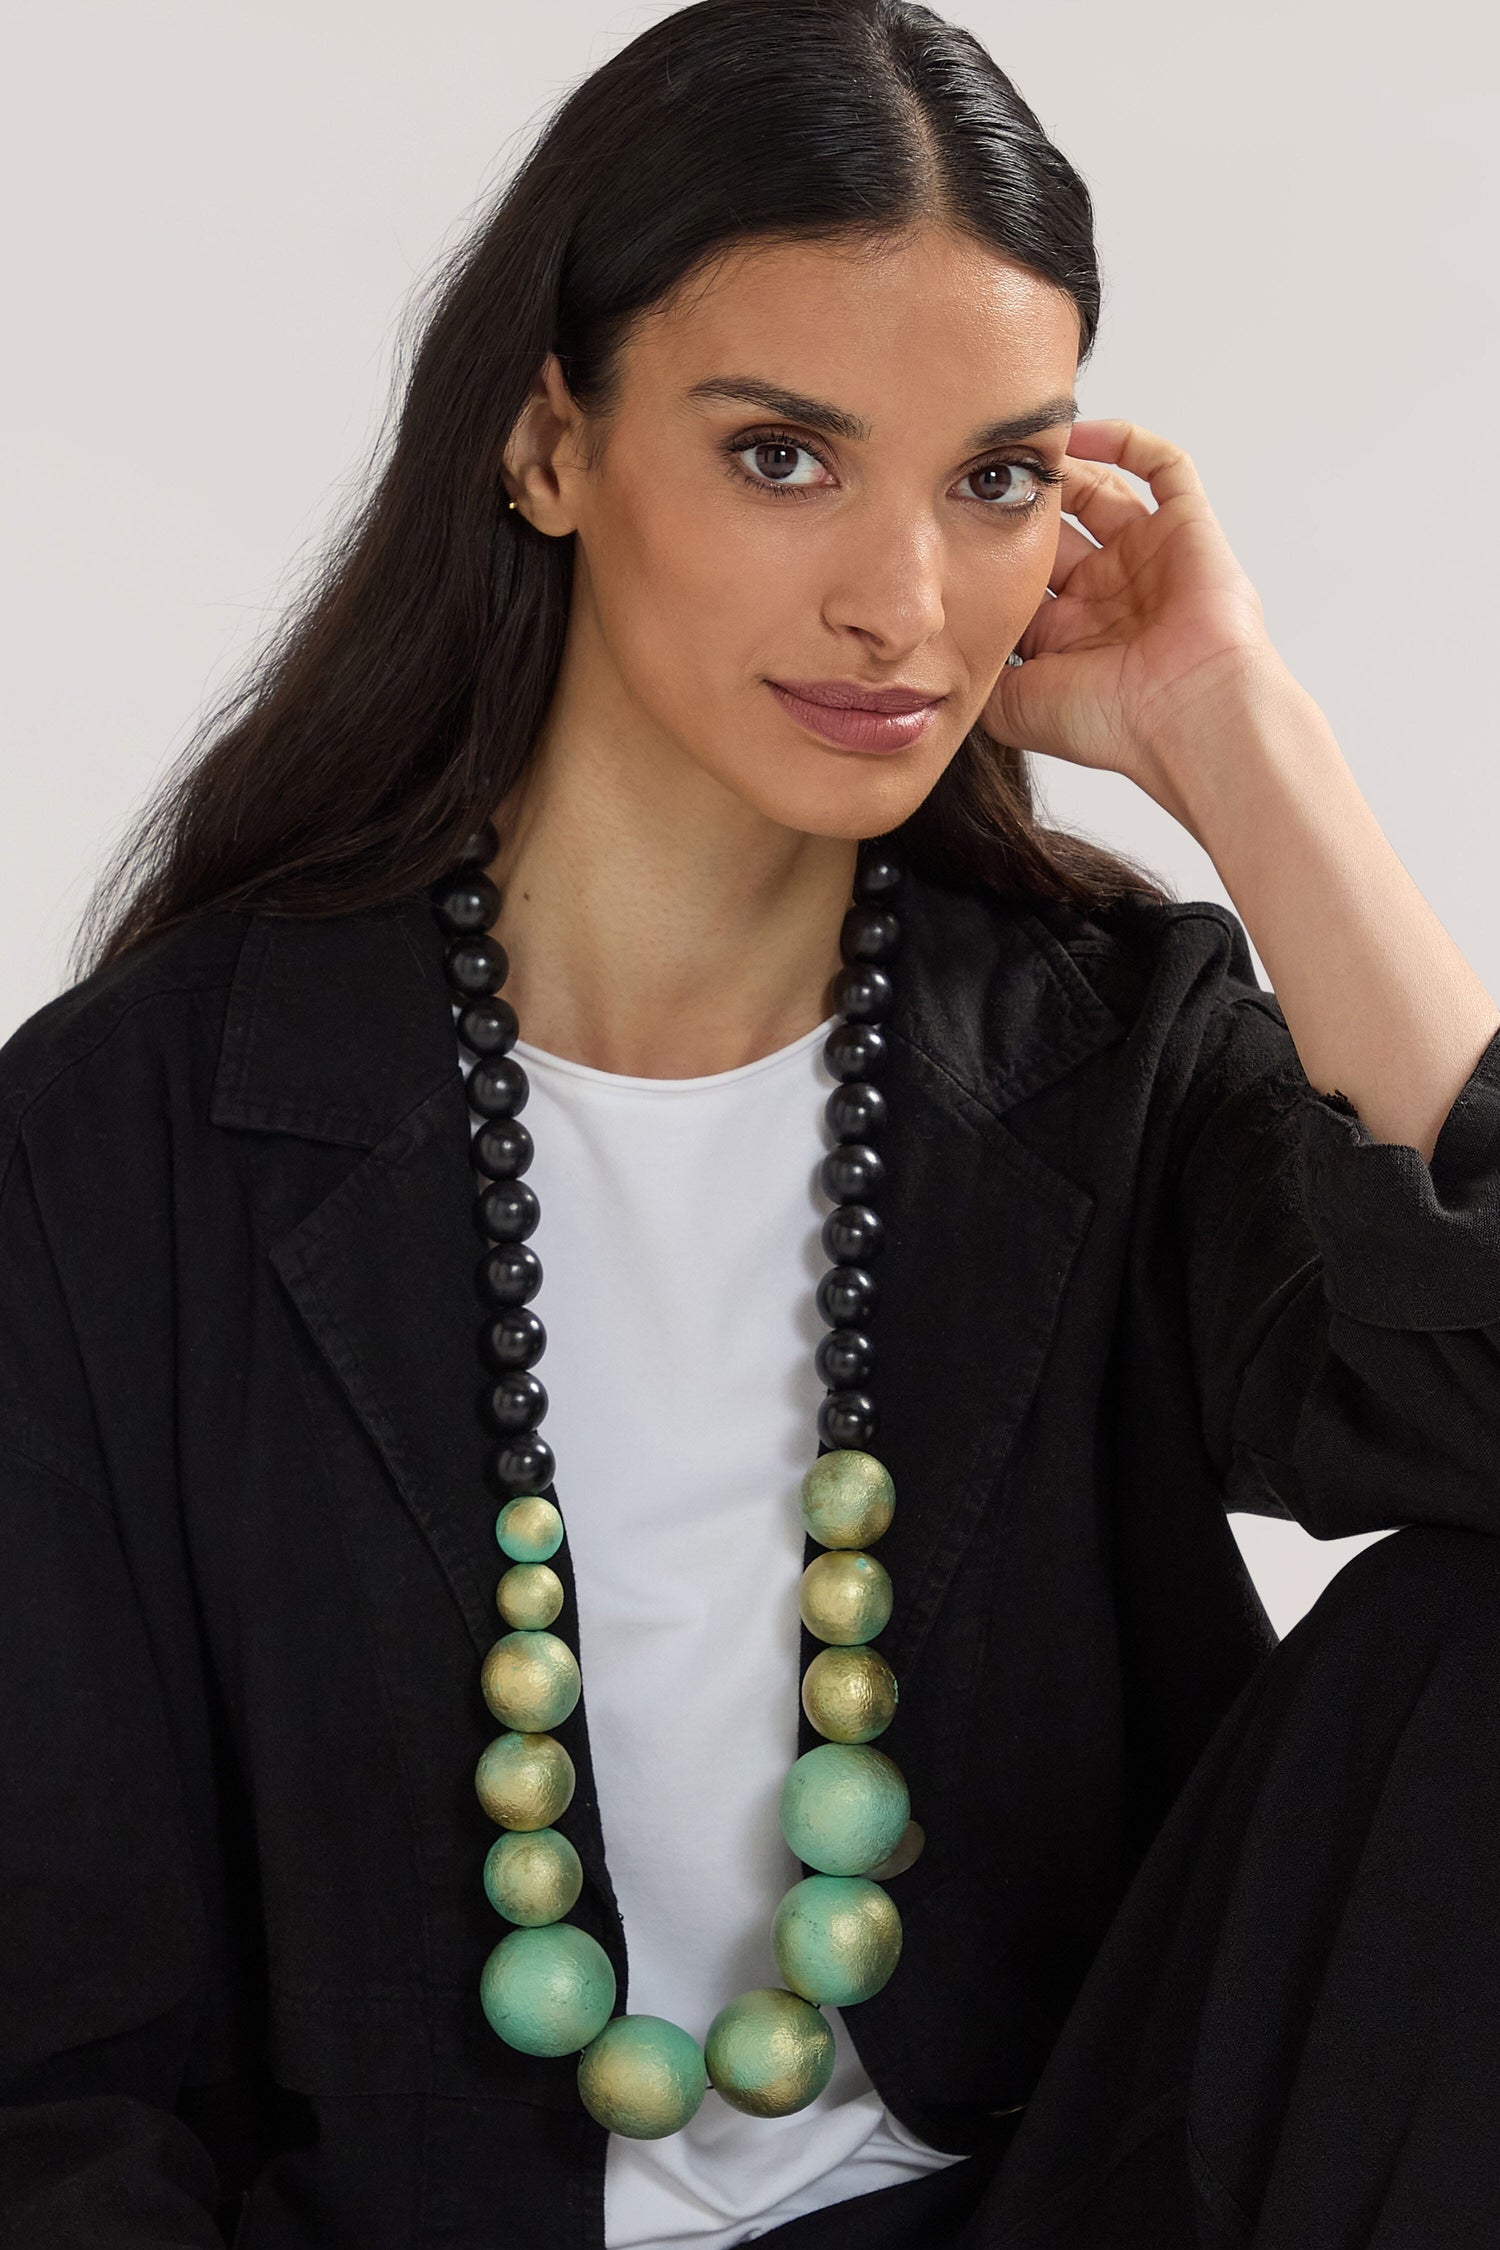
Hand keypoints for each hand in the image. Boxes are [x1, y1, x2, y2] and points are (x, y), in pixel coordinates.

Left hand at [979, 418, 1293, 819]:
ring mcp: (1148, 558)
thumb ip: (976, 673)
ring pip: (1101, 489)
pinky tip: (1078, 433)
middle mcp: (1107, 592)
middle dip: (1022, 500)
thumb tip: (939, 649)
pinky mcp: (1188, 529)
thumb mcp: (1013, 709)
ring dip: (1065, 466)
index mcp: (1067, 633)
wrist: (1186, 718)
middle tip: (983, 467)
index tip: (945, 513)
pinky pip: (1163, 466)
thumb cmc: (1110, 723)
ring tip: (1025, 443)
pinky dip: (1124, 440)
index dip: (985, 544)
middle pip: (1055, 525)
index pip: (1018, 571)